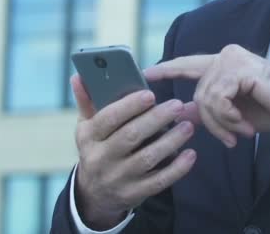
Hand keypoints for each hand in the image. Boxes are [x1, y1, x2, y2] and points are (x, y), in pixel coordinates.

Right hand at [71, 75, 196, 229]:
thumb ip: (87, 101)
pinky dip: (177, 169)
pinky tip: (190, 154)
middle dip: (156, 119)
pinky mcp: (133, 194)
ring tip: (188, 126)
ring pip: (147, 158)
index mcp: (88, 137)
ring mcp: (117, 178)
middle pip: (130, 136)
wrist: (94, 193)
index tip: (150, 94)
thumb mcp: (87, 126)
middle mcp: (100, 159)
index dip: (129, 106)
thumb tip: (79, 76)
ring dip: (170, 141)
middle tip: (178, 105)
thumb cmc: (98, 147)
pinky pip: (158, 181)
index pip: (107, 119)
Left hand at [144, 44, 269, 147]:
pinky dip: (229, 117)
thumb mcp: (238, 113)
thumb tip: (185, 111)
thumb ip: (212, 108)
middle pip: (197, 93)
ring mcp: (233, 59)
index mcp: (225, 64)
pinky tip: (244, 123)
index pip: (191, 64)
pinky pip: (218, 99)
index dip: (169, 68)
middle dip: (210, 122)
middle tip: (230, 139)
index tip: (148, 73)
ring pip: (206, 98)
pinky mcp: (240, 68)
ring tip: (241, 131)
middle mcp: (227, 56)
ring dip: (222, 122)